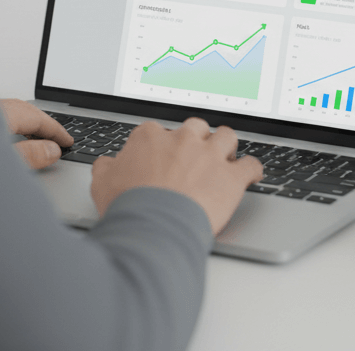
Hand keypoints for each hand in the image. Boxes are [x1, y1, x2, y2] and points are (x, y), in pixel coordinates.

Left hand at [0, 99, 72, 169]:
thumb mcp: (0, 164)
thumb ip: (29, 155)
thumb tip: (52, 151)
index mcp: (2, 115)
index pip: (38, 119)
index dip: (56, 131)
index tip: (67, 141)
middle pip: (27, 110)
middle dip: (45, 124)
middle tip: (58, 137)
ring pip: (12, 110)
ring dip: (30, 123)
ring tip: (39, 137)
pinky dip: (14, 123)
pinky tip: (11, 134)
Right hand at [90, 118, 263, 234]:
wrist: (154, 226)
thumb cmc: (128, 206)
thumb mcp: (102, 184)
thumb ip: (106, 168)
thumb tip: (107, 164)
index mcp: (151, 136)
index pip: (159, 131)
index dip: (163, 146)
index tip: (163, 158)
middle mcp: (183, 139)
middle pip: (196, 128)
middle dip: (197, 140)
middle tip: (194, 157)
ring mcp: (209, 155)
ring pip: (226, 136)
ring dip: (226, 146)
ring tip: (224, 158)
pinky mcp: (231, 176)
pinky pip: (250, 165)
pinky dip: (252, 169)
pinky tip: (250, 174)